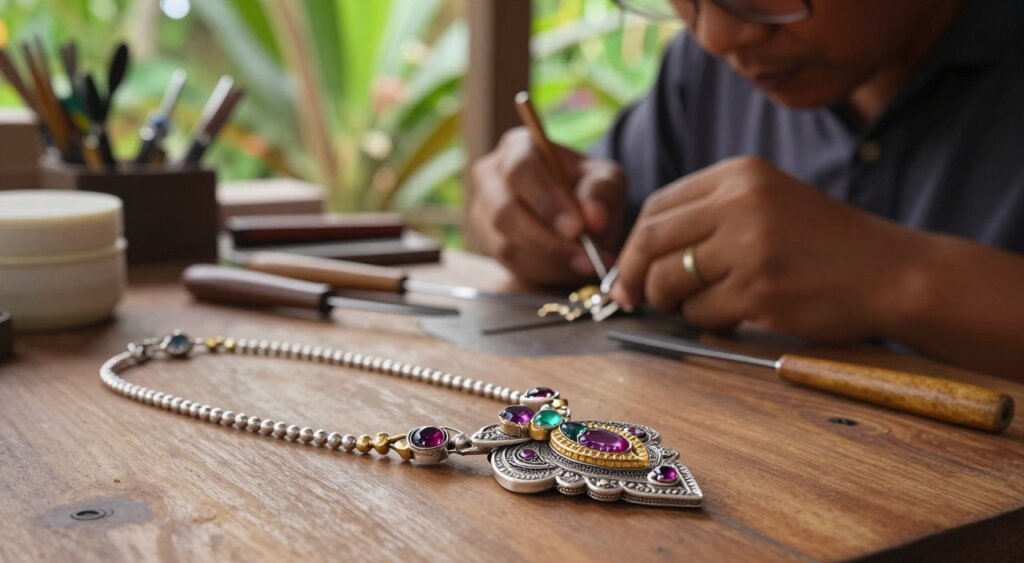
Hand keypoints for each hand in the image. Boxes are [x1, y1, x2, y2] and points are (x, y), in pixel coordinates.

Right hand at [468, 127, 626, 286]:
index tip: (577, 228)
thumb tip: (593, 217)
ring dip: (550, 260)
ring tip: (588, 265)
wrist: (578, 215)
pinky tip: (571, 269)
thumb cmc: (588, 189)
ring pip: (505, 243)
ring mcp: (483, 211)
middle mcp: (490, 177)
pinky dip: (544, 270)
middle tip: (587, 257)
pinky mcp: (487, 242)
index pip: (522, 170)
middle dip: (547, 239)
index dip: (547, 200)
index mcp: (518, 147)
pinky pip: (510, 263)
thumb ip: (601, 193)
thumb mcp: (606, 181)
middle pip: (505, 211)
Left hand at [610, 156, 922, 341]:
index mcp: (738, 175)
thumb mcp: (767, 203)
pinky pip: (702, 313)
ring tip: (696, 306)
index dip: (632, 245)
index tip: (627, 272)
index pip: (656, 207)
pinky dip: (706, 321)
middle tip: (633, 299)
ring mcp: (749, 247)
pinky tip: (732, 316)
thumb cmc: (824, 244)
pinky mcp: (759, 290)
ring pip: (670, 281)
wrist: (891, 272)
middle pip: (651, 240)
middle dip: (633, 276)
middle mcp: (740, 203)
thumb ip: (708, 216)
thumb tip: (637, 255)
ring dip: (672, 303)